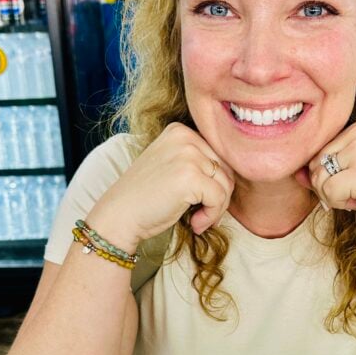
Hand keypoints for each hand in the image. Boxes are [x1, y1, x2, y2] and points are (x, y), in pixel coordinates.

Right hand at [88, 124, 234, 249]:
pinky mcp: (190, 177)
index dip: (215, 183)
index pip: (219, 155)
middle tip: (201, 214)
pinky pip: (219, 199)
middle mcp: (184, 137)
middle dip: (220, 197)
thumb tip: (237, 175)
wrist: (118, 216)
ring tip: (197, 220)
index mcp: (180, 130)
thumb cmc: (146, 198)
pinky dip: (211, 217)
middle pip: (227, 168)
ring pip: (226, 185)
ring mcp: (187, 155)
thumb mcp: (172, 167)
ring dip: (216, 209)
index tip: (198, 201)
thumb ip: (198, 163)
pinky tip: (194, 224)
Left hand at [298, 122, 355, 249]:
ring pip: (318, 178)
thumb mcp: (349, 179)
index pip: (316, 154)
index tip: (355, 183)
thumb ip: (322, 172)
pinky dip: (341, 204)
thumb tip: (295, 173)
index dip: (328, 178)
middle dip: (329, 188)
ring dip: (335, 197)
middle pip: (314, 165)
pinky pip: (328, 191)